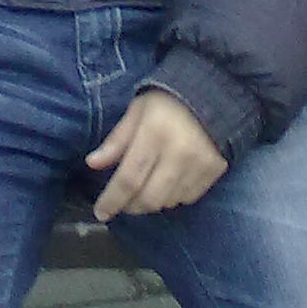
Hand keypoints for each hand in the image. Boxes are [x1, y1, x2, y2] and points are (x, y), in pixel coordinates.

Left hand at [87, 91, 226, 221]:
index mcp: (153, 134)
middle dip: (130, 206)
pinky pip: (188, 198)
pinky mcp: (214, 173)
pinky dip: (172, 198)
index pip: (129, 178)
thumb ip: (116, 141)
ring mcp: (199, 166)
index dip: (112, 200)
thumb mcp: (136, 112)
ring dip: (151, 202)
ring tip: (143, 189)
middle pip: (149, 198)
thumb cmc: (165, 102)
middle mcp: (178, 155)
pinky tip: (166, 184)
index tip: (100, 212)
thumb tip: (92, 164)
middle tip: (121, 202)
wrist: (213, 95)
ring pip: (168, 202)